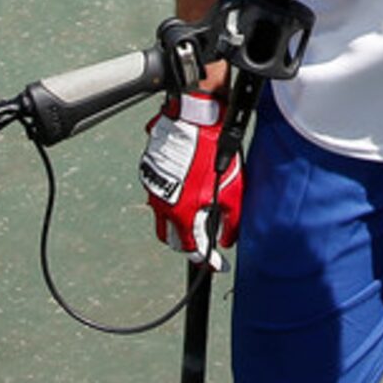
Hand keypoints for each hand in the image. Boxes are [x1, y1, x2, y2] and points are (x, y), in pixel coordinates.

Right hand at [139, 92, 241, 269]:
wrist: (194, 118)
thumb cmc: (212, 152)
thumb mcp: (232, 191)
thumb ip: (232, 221)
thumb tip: (229, 239)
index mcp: (181, 214)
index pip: (193, 249)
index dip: (207, 260)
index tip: (216, 264)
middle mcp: (162, 205)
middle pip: (172, 238)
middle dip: (188, 243)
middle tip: (203, 239)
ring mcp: (153, 187)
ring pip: (162, 217)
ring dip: (178, 221)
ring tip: (196, 213)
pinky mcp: (149, 170)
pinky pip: (159, 193)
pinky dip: (172, 198)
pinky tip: (186, 189)